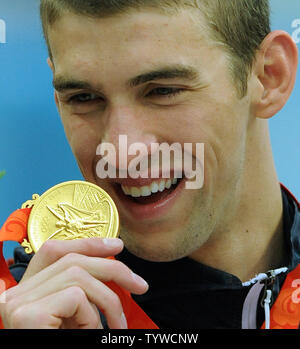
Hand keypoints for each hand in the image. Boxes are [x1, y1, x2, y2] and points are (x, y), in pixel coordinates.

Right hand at [0, 238, 147, 328]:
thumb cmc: (64, 343)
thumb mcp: (73, 317)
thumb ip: (81, 293)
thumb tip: (114, 265)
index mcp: (27, 291)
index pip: (53, 252)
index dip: (87, 244)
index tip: (117, 245)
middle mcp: (16, 294)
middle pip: (72, 261)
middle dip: (113, 268)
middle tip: (141, 285)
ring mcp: (20, 303)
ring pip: (78, 275)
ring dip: (107, 300)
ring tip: (116, 326)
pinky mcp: (29, 315)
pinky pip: (76, 297)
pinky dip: (92, 316)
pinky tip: (91, 334)